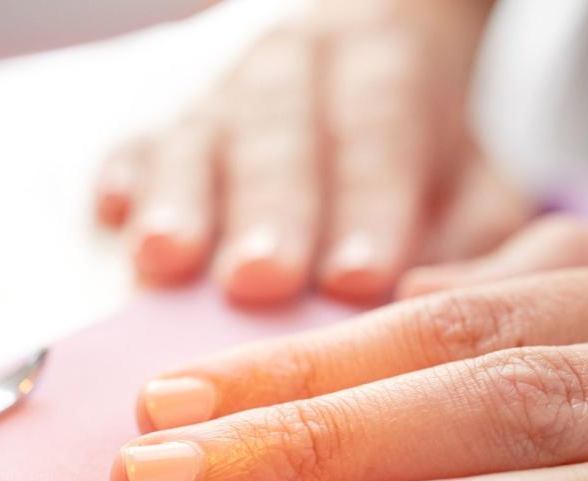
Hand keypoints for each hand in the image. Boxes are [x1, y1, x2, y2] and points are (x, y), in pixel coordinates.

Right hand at [95, 0, 531, 306]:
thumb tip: (427, 300)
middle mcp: (296, 76)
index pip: (382, 130)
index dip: (369, 203)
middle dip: (269, 210)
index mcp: (385, 72)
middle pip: (281, 136)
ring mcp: (219, 107)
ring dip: (181, 202)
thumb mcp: (477, 201)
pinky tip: (110, 213)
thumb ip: (474, 252)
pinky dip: (122, 180)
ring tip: (164, 260)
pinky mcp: (158, 138)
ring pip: (197, 142)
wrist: (361, 87)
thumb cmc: (421, 172)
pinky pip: (132, 149)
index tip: (360, 280)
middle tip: (261, 280)